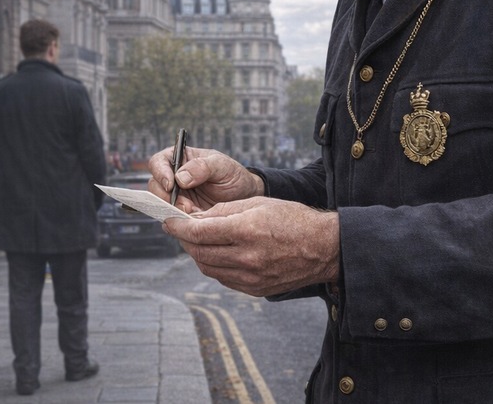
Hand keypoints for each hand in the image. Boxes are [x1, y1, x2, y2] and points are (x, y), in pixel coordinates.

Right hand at [146, 145, 263, 213]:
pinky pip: (172, 219)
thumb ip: (201, 167)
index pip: (158, 162)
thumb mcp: (222, 166)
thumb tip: (180, 177)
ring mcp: (177, 197)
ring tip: (192, 212)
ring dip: (173, 210)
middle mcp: (174, 178)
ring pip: (160, 204)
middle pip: (154, 186)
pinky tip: (195, 220)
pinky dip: (181, 221)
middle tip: (185, 205)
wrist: (245, 198)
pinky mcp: (181, 214)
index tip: (171, 184)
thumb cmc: (233, 176)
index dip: (160, 172)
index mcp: (180, 159)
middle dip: (165, 197)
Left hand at [164, 198, 339, 296]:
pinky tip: (217, 254)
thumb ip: (224, 211)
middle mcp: (247, 257)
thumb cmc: (293, 219)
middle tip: (179, 229)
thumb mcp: (258, 203)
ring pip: (208, 268)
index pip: (199, 232)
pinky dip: (214, 266)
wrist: (324, 248)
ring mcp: (251, 277)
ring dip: (197, 254)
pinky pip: (223, 278)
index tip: (168, 220)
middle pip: (199, 252)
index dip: (178, 227)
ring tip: (198, 241)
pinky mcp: (255, 289)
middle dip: (184, 240)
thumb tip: (197, 219)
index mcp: (247, 231)